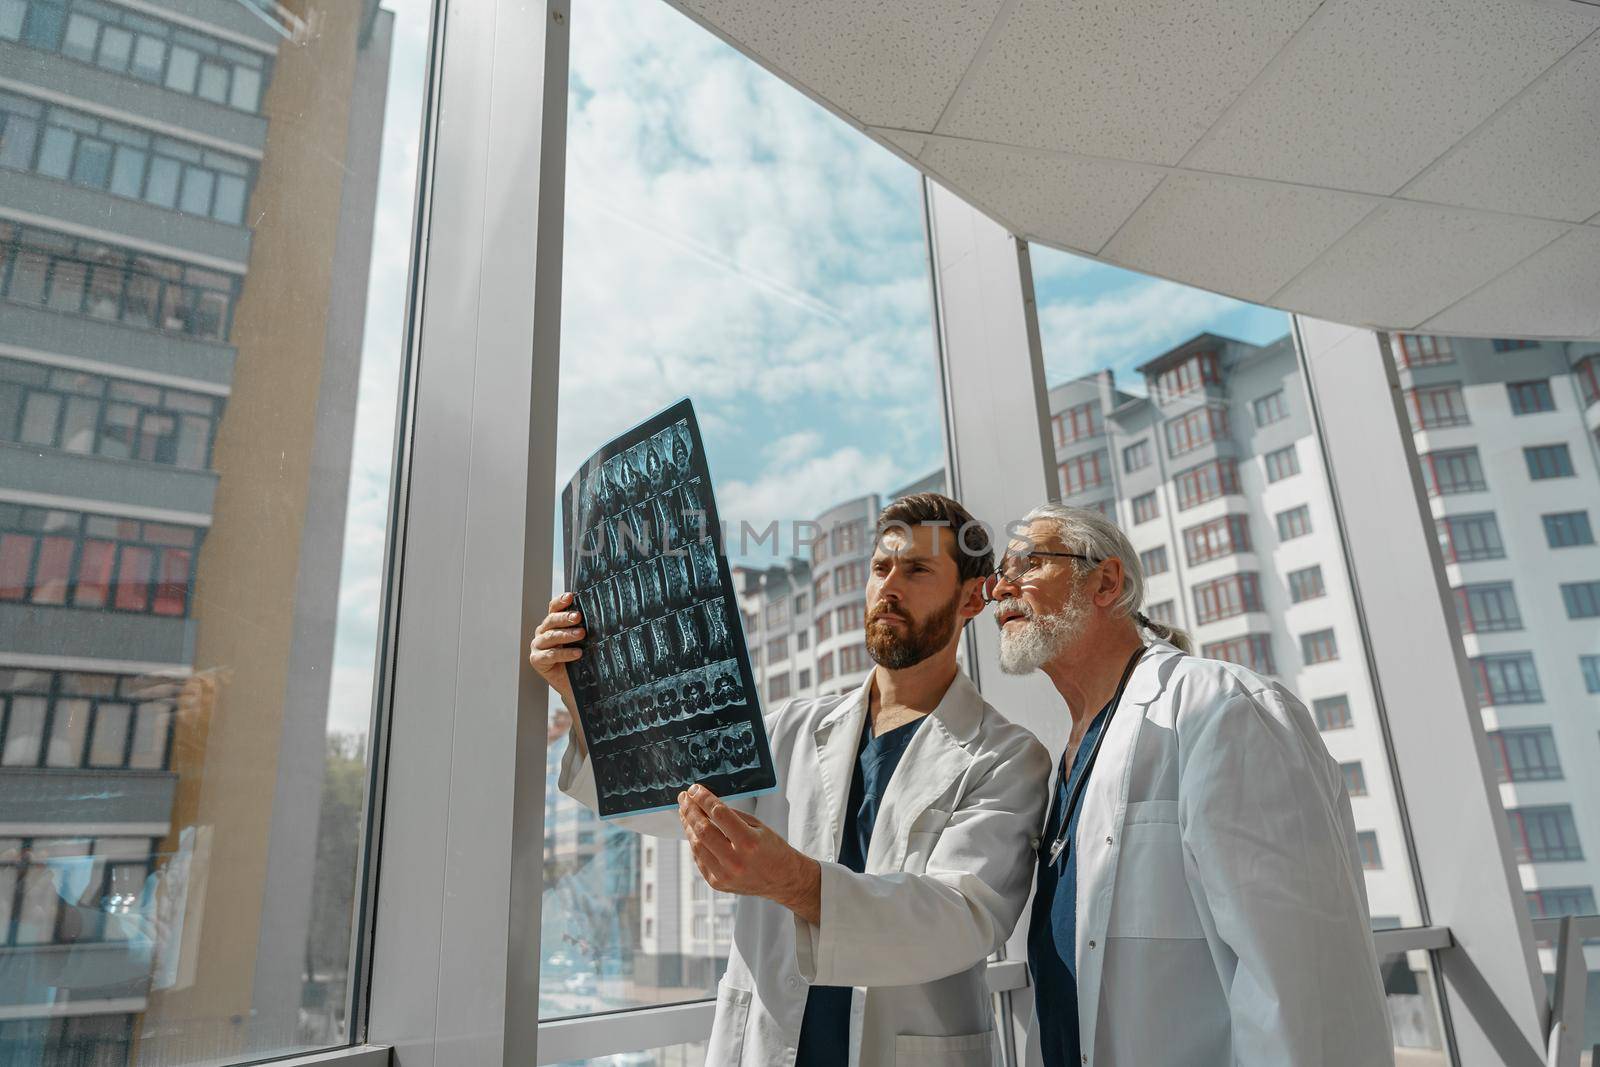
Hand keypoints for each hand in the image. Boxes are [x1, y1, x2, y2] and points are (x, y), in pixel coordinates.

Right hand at [530, 593, 584, 748]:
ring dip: (566, 635)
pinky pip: (550, 655)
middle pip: (551, 620)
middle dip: (565, 618)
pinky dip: (564, 653)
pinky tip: (577, 653)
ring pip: (550, 636)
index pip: (553, 608)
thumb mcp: (583, 640)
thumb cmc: (579, 658)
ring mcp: (537, 645)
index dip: (561, 601)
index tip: (571, 596)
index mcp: (552, 623)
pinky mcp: (537, 660)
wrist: (575, 684)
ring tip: (581, 634)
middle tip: (578, 617)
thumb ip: (583, 627)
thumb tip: (603, 613)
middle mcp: (542, 632)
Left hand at [679, 785, 820, 924]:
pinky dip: (694, 843)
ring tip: (685, 813)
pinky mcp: (717, 883)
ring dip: (688, 826)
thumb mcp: (758, 826)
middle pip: (703, 830)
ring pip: (696, 845)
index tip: (694, 789)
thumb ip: (732, 817)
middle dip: (690, 810)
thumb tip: (706, 805)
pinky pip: (699, 859)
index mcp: (749, 842)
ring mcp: (725, 875)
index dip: (703, 799)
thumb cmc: (772, 849)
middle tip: (683, 798)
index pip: (719, 814)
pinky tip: (693, 832)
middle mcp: (736, 861)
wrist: (783, 879)